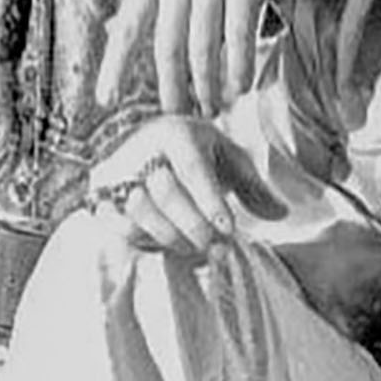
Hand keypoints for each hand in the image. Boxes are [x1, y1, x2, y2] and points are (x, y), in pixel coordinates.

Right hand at [86, 115, 283, 258]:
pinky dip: (142, 239)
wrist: (143, 145)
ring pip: (140, 211)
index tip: (228, 229)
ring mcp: (117, 170)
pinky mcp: (99, 194)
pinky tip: (164, 242)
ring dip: (171, 237)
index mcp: (176, 132)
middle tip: (218, 248)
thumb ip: (253, 186)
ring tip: (195, 246)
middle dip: (195, 226)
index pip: (193, 168)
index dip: (210, 201)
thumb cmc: (196, 156)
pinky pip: (117, 224)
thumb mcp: (227, 161)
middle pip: (166, 193)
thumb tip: (281, 213)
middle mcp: (142, 146)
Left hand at [95, 0, 275, 117]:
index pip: (127, 25)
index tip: (105, 98)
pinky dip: (240, 66)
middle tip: (175, 115)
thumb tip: (112, 29)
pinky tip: (241, 84)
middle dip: (171, 88)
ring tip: (212, 106)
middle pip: (167, 47)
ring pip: (204, 47)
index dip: (115, 65)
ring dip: (207, 84)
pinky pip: (240, 34)